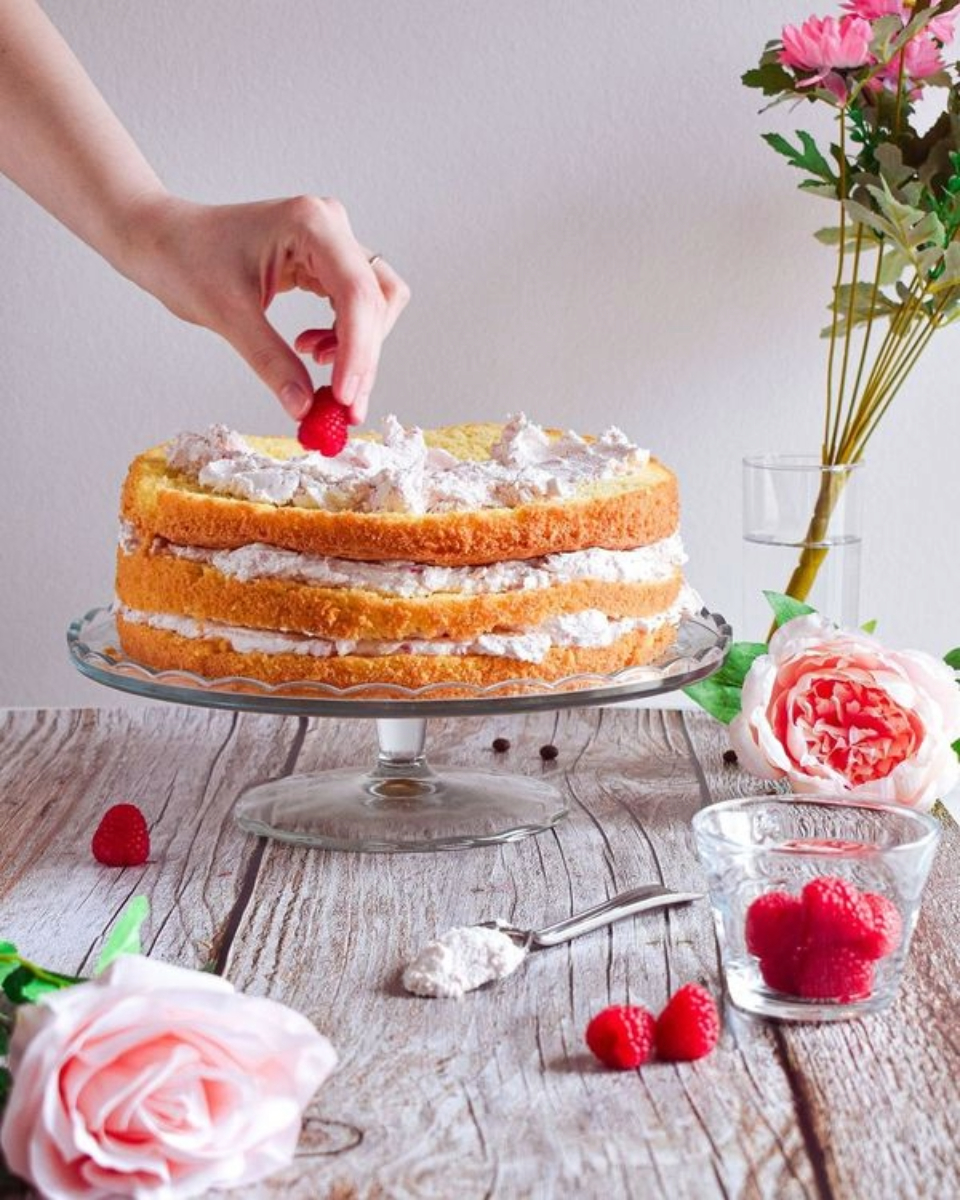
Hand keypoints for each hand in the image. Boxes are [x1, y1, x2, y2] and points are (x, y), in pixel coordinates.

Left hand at [120, 193, 409, 422]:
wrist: (163, 239)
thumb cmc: (185, 258)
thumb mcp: (228, 315)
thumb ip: (271, 362)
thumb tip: (305, 409)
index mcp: (310, 224)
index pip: (356, 294)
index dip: (358, 351)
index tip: (344, 398)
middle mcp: (331, 226)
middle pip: (377, 301)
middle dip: (363, 358)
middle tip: (343, 409)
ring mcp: (332, 243)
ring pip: (375, 305)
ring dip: (358, 348)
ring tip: (321, 373)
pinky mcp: (326, 262)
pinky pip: (356, 307)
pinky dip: (345, 339)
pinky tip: (310, 350)